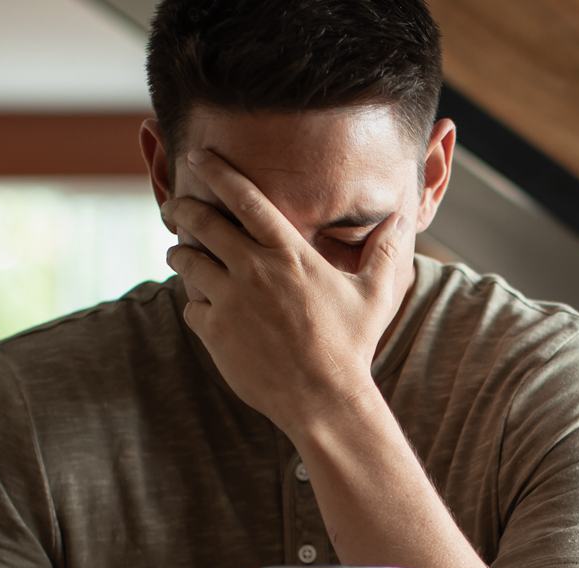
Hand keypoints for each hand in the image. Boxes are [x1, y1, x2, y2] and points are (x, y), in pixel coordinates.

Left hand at [163, 149, 406, 436]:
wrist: (323, 399)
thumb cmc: (351, 347)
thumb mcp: (375, 295)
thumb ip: (385, 252)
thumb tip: (403, 220)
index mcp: (288, 253)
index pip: (245, 197)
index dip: (217, 171)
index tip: (198, 156)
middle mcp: (253, 270)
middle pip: (202, 223)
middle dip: (183, 208)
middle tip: (175, 207)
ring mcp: (230, 301)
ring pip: (187, 262)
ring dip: (181, 253)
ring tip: (180, 254)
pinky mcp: (215, 332)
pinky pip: (191, 306)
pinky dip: (194, 303)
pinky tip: (203, 308)